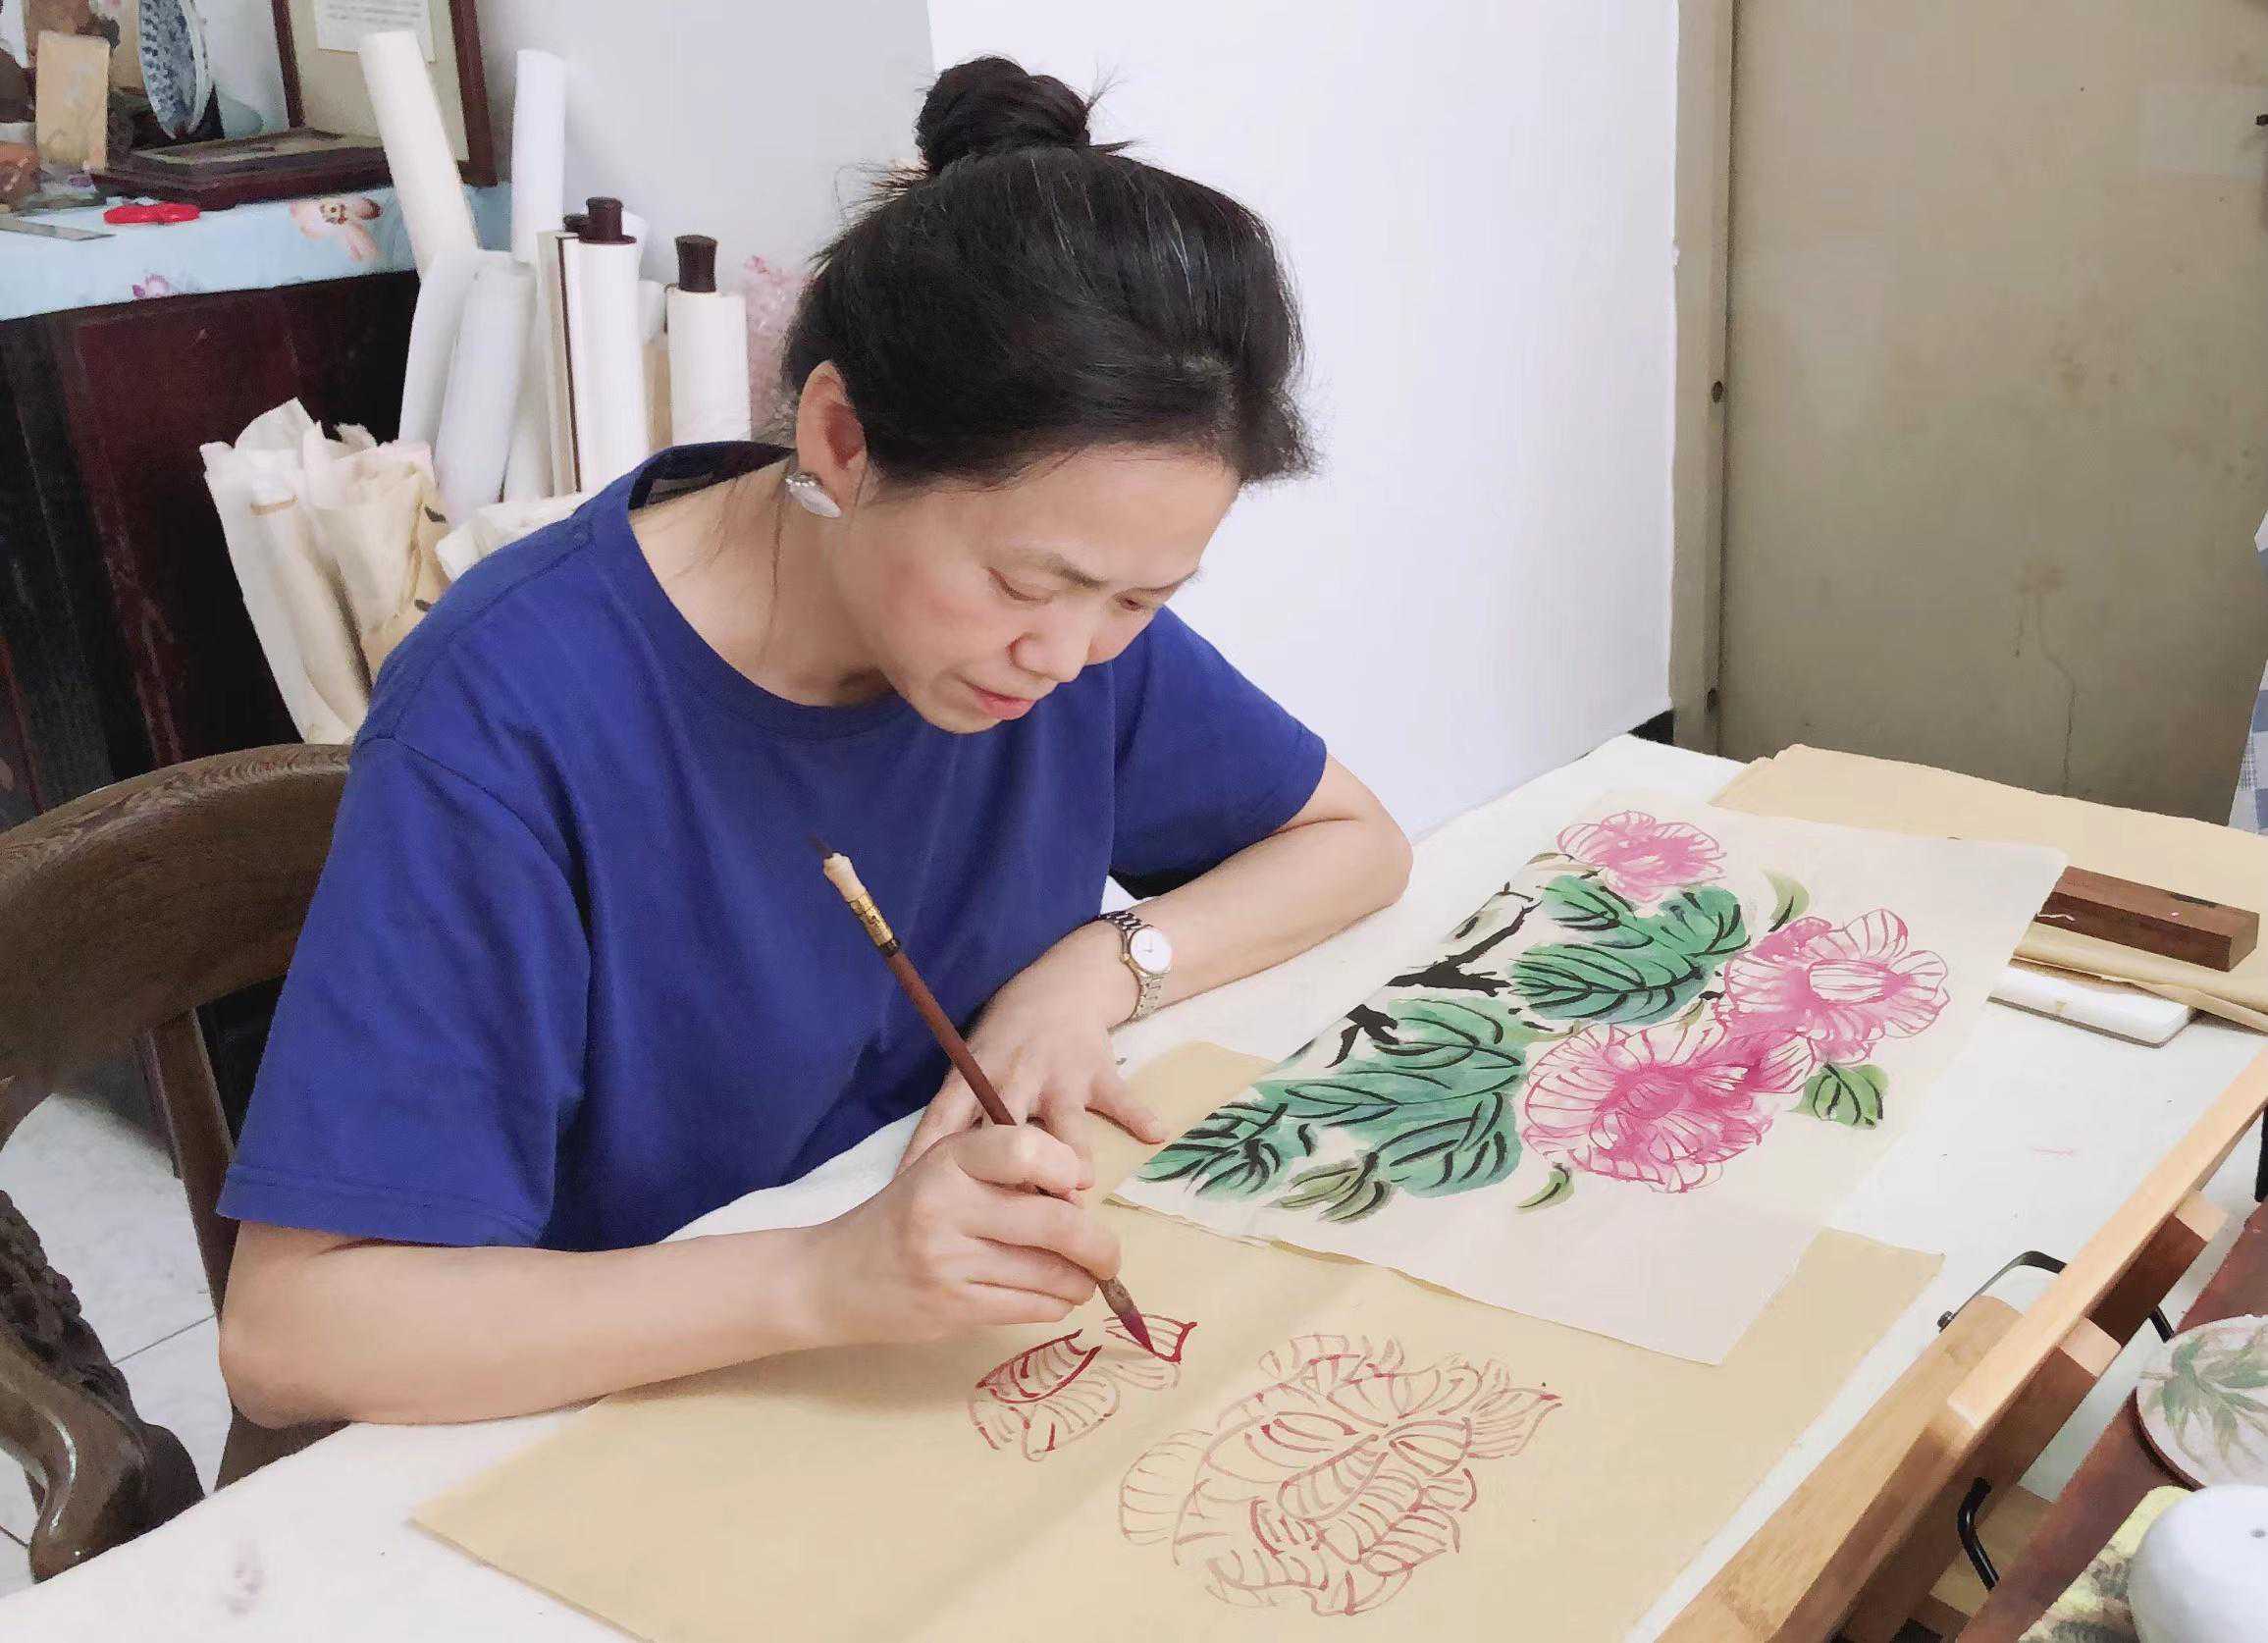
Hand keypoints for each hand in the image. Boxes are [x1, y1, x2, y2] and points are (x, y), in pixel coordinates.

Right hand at [801, 1126, 1120, 1346]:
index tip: (1077, 1186)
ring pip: (1049, 1273)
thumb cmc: (905, 1215)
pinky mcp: (952, 1309)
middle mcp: (946, 1206)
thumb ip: (1002, 1171)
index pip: (1026, 1148)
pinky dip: (1056, 1304)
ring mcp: (948, 1262)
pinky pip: (1029, 1307)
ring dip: (1082, 1281)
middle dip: (1099, 1245)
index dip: (1067, 1166)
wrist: (833, 1277)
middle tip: (1109, 1254)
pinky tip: (1055, 1298)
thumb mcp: (942, 1171)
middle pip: (1056, 1222)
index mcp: (948, 1160)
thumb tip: (1079, 1195)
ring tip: (1086, 1279)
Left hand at [896, 923, 1168, 1180]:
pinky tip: (1154, 1133)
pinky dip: (1138, 1115)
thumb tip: (925, 1175)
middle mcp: (1013, 1078)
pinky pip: (1119, 1098)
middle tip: (1011, 1215)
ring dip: (1073, 1154)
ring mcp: (1057, 1076)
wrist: (1065, 984)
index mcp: (974, 1077)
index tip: (915, 1198)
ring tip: (1081, 1186)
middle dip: (1009, 1171)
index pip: (942, 1120)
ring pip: (1064, 1122)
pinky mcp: (1097, 1072)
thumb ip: (959, 1113)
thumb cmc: (1008, 1036)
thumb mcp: (972, 1062)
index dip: (925, 1157)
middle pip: (1005, 1130)